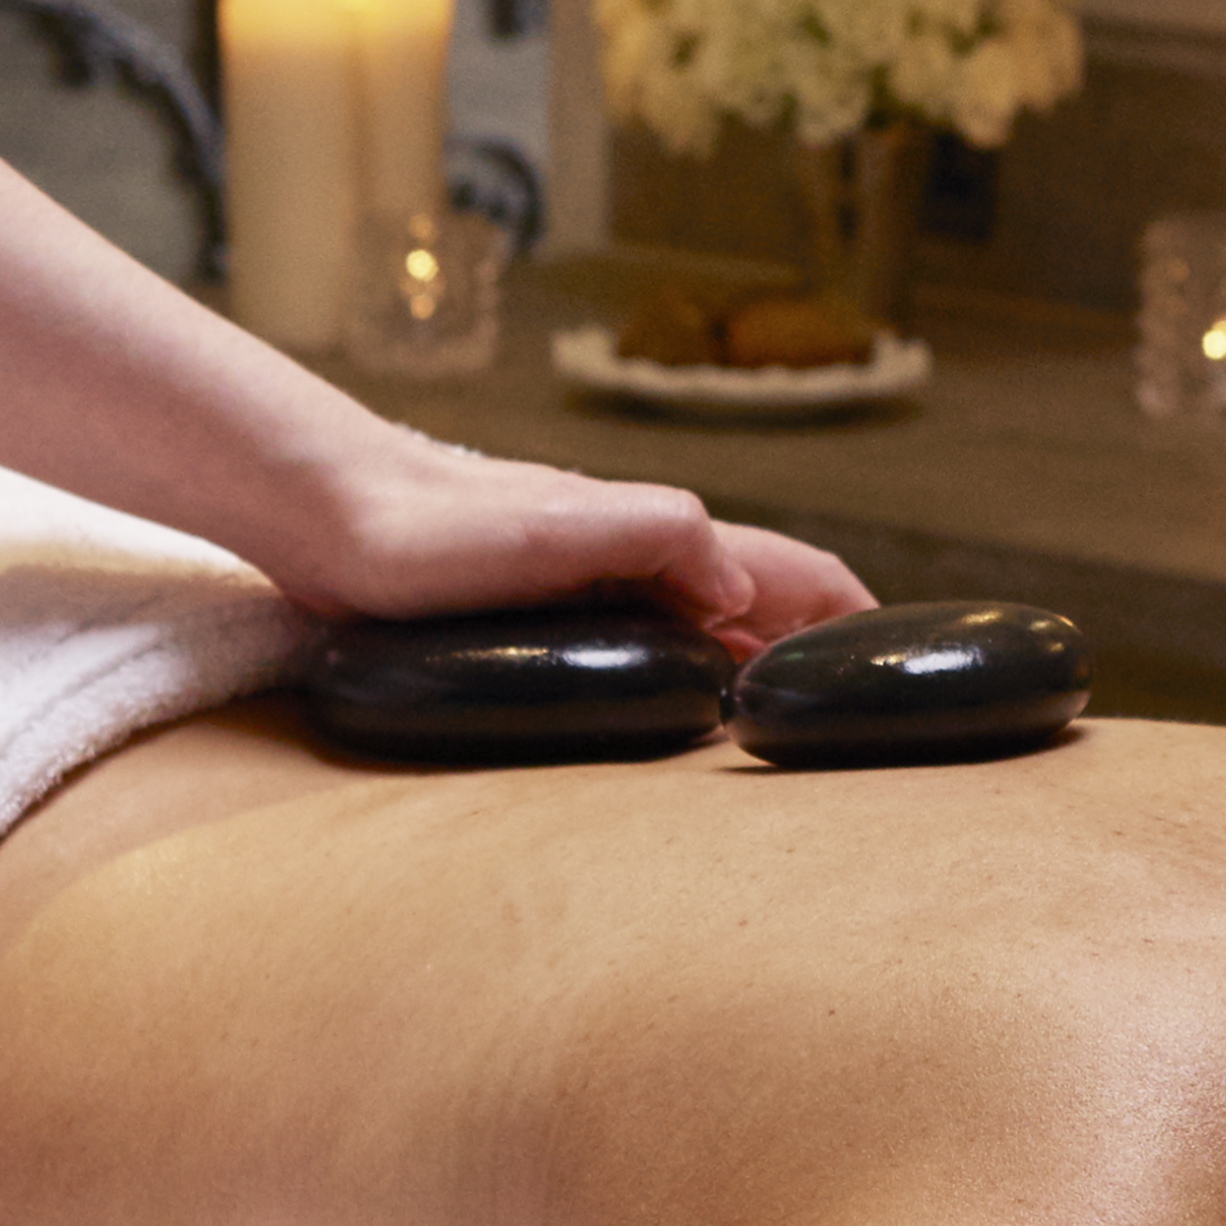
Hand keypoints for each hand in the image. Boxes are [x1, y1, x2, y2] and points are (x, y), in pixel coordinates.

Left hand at [249, 432, 866, 650]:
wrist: (323, 509)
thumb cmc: (430, 523)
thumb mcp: (563, 527)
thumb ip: (663, 535)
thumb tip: (741, 585)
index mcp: (657, 534)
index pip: (788, 569)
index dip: (850, 612)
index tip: (902, 657)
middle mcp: (632, 556)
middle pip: (752, 595)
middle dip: (811, 641)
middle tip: (854, 706)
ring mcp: (585, 584)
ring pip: (694, 619)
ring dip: (747, 657)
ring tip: (779, 716)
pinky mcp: (532, 611)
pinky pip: (634, 640)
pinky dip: (676, 667)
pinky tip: (660, 701)